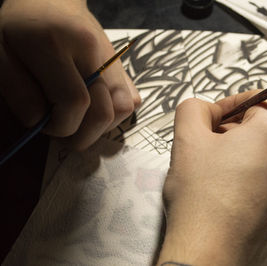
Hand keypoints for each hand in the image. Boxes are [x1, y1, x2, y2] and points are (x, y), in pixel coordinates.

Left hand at [0, 0, 140, 149]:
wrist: (52, 0)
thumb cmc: (21, 28)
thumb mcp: (0, 54)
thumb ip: (16, 91)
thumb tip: (40, 122)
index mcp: (57, 45)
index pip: (74, 102)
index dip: (62, 125)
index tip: (46, 127)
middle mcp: (93, 51)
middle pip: (104, 111)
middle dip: (84, 135)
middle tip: (65, 134)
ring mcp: (112, 58)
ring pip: (123, 108)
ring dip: (103, 127)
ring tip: (82, 124)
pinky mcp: (122, 65)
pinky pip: (132, 99)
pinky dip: (117, 114)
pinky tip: (97, 110)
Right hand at [157, 91, 266, 264]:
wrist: (212, 257)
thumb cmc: (201, 200)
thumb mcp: (187, 138)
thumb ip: (193, 109)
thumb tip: (205, 110)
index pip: (257, 97)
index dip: (229, 103)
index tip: (211, 118)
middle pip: (264, 126)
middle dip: (233, 130)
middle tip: (207, 145)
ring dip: (241, 153)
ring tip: (214, 172)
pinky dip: (251, 175)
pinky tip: (227, 191)